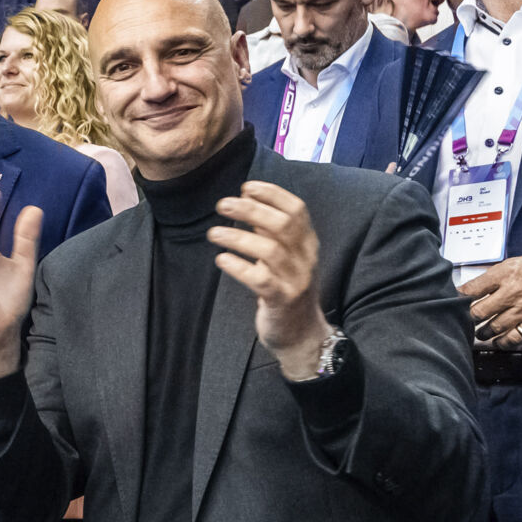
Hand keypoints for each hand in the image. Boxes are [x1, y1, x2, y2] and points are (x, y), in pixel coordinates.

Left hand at [210, 182, 334, 376]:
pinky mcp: (281, 300)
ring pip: (270, 250)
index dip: (272, 194)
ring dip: (237, 237)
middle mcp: (306, 258)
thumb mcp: (285, 257)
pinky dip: (238, 266)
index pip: (297, 209)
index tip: (246, 187)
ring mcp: (296, 280)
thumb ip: (270, 231)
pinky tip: (221, 259)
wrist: (301, 334)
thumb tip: (246, 201)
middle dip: (251, 209)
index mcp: (308, 243)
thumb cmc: (287, 289)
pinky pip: (260, 279)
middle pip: (283, 224)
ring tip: (213, 233)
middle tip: (222, 205)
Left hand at [459, 252, 521, 347]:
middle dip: (469, 319)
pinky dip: (502, 342)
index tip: (454, 303)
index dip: (459, 298)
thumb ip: (493, 276)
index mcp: (505, 274)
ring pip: (493, 327)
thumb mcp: (514, 263)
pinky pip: (514, 338)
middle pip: (479, 312)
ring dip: (483, 332)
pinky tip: (497, 341)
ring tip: (480, 332)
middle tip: (467, 321)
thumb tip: (471, 288)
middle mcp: (513, 292)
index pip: (473, 289)